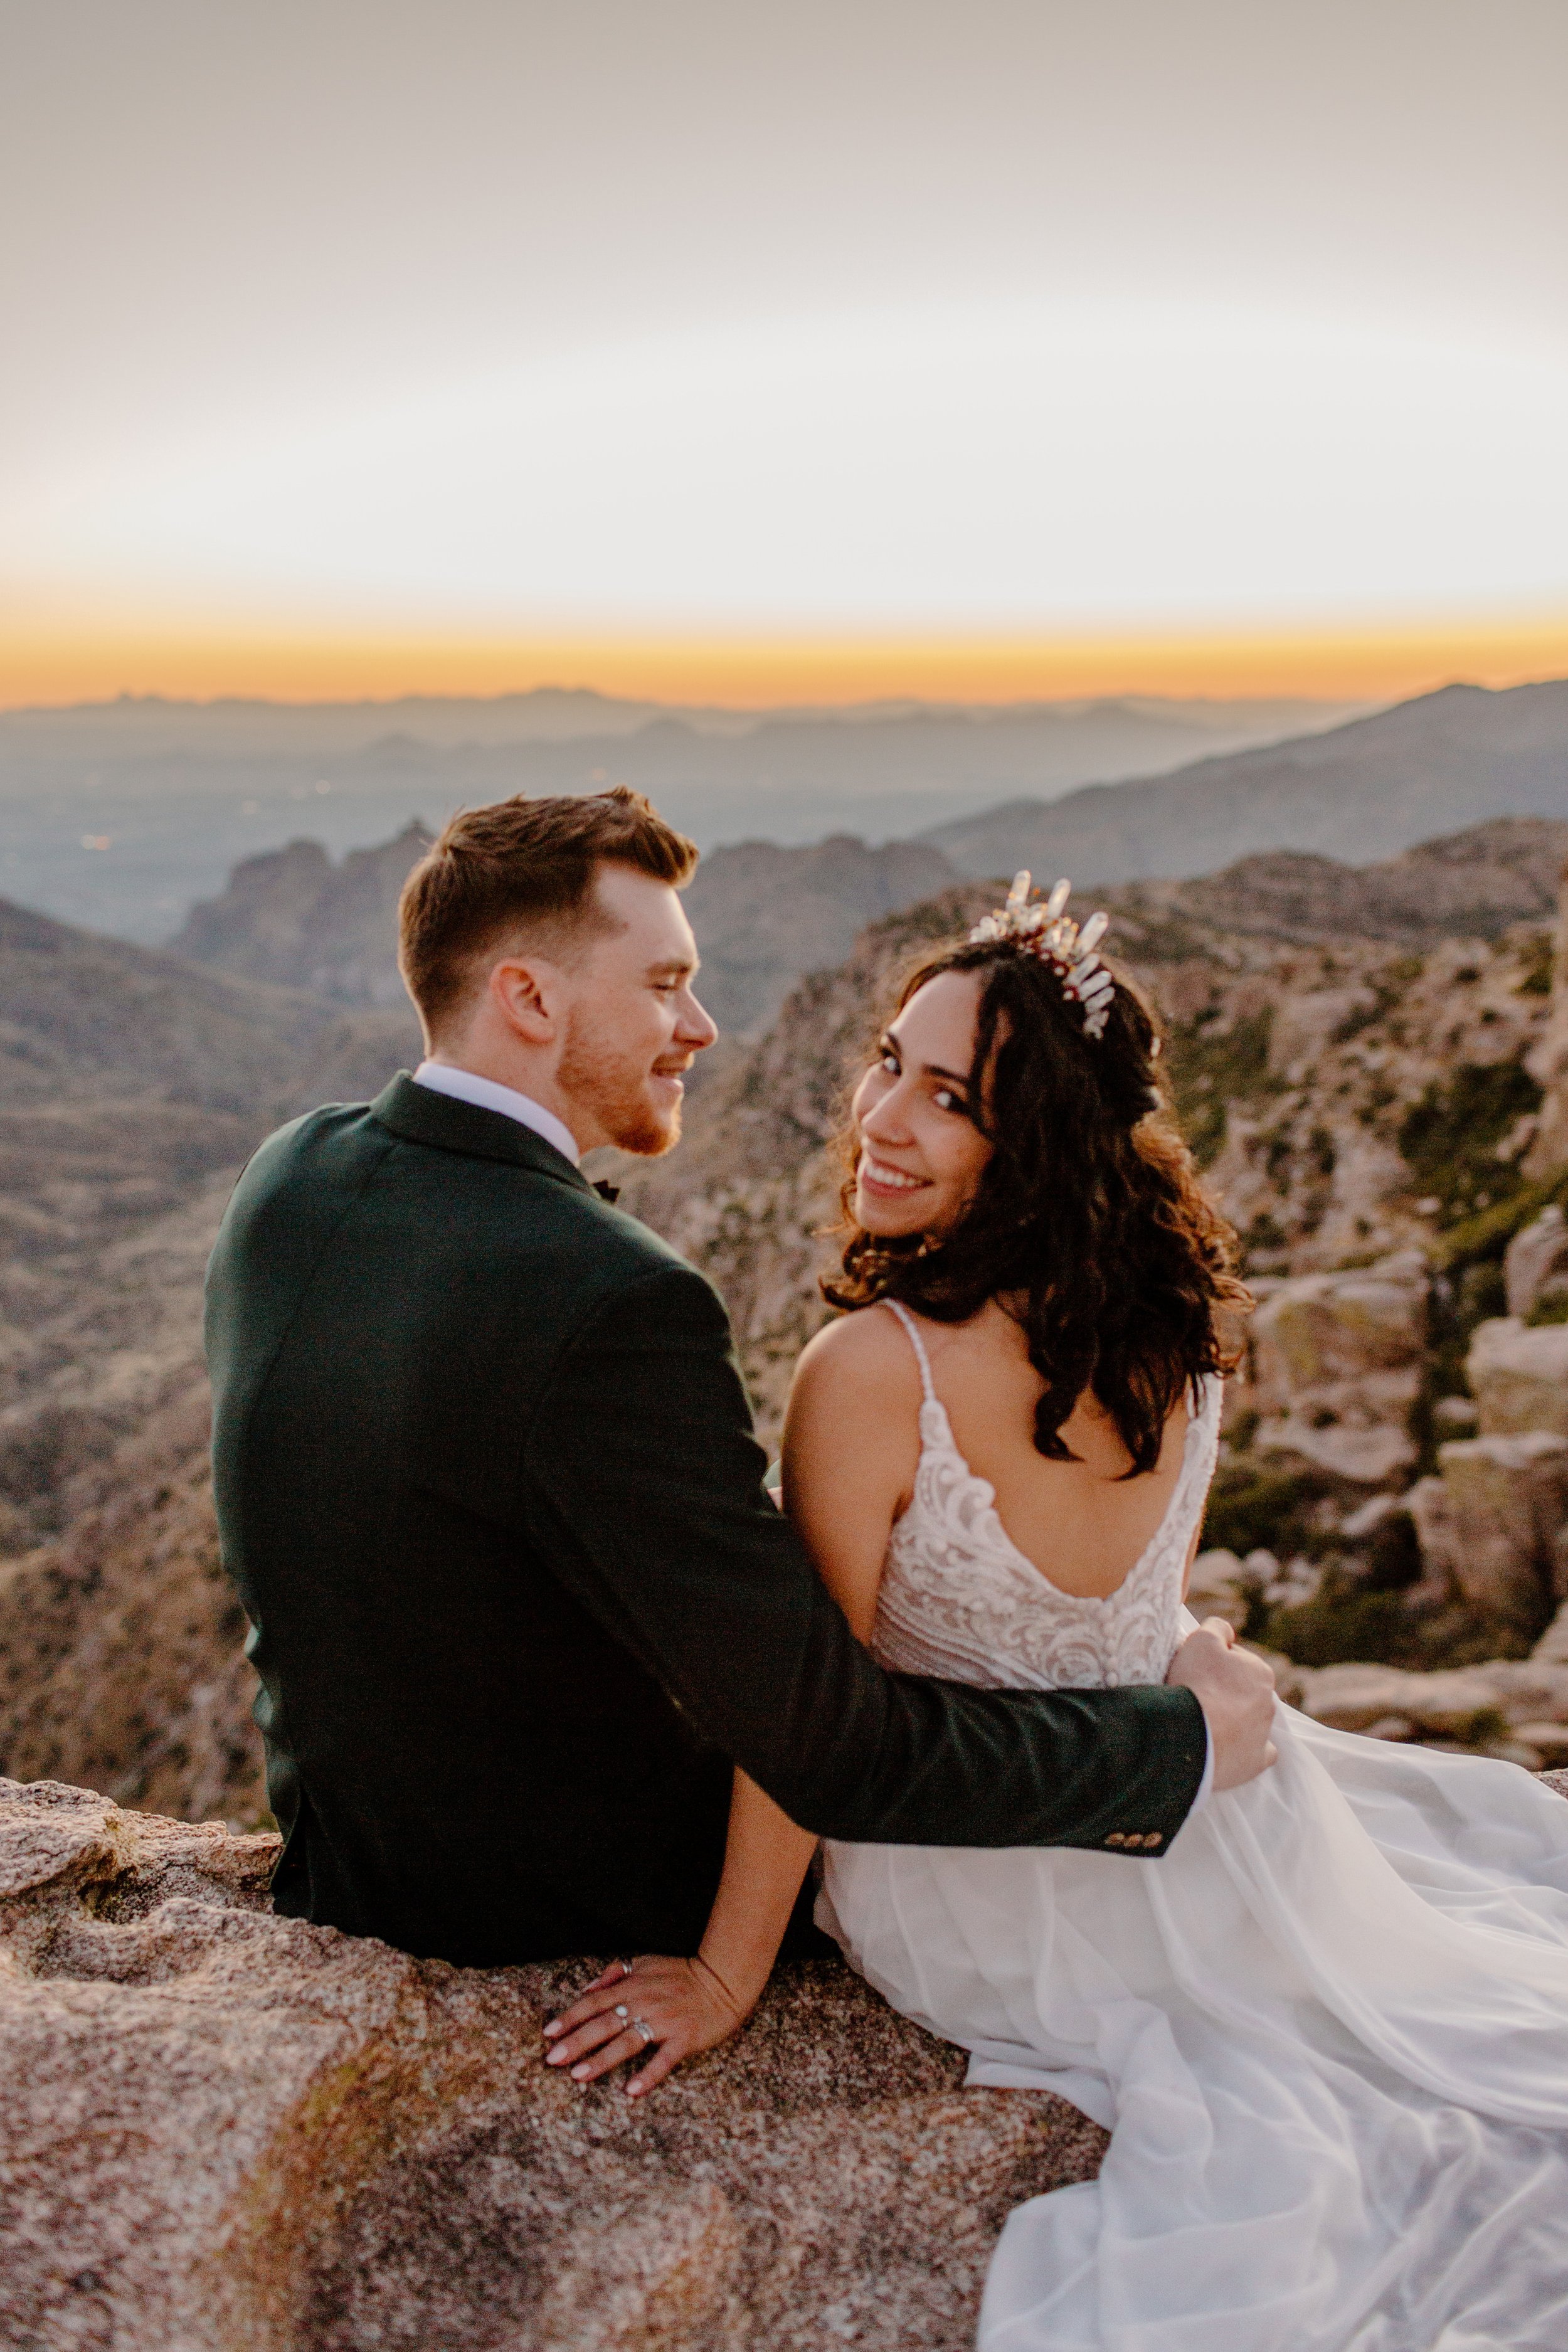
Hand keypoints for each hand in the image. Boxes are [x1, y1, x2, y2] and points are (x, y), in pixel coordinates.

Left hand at [542, 1953, 749, 2097]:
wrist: (724, 1979)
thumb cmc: (682, 1974)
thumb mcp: (646, 1964)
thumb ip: (616, 1974)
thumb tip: (588, 1988)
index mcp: (633, 1984)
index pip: (594, 2002)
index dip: (570, 2017)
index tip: (548, 2034)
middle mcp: (644, 2002)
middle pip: (604, 2023)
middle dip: (576, 2041)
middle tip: (552, 2059)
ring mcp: (664, 2021)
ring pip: (627, 2041)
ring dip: (602, 2059)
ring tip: (579, 2075)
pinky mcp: (685, 2038)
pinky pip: (664, 2059)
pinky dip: (648, 2075)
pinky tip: (631, 2091)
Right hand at [1165, 1616, 1277, 1791]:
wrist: (1191, 1733)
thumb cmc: (1196, 1683)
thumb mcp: (1201, 1639)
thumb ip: (1217, 1627)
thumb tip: (1226, 1631)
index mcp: (1260, 1672)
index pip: (1235, 1662)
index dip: (1211, 1664)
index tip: (1194, 1672)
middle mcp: (1269, 1703)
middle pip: (1242, 1693)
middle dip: (1223, 1693)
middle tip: (1195, 1697)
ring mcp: (1264, 1735)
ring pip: (1250, 1722)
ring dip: (1232, 1721)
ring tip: (1202, 1724)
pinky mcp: (1256, 1762)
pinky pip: (1259, 1754)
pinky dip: (1247, 1751)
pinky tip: (1230, 1750)